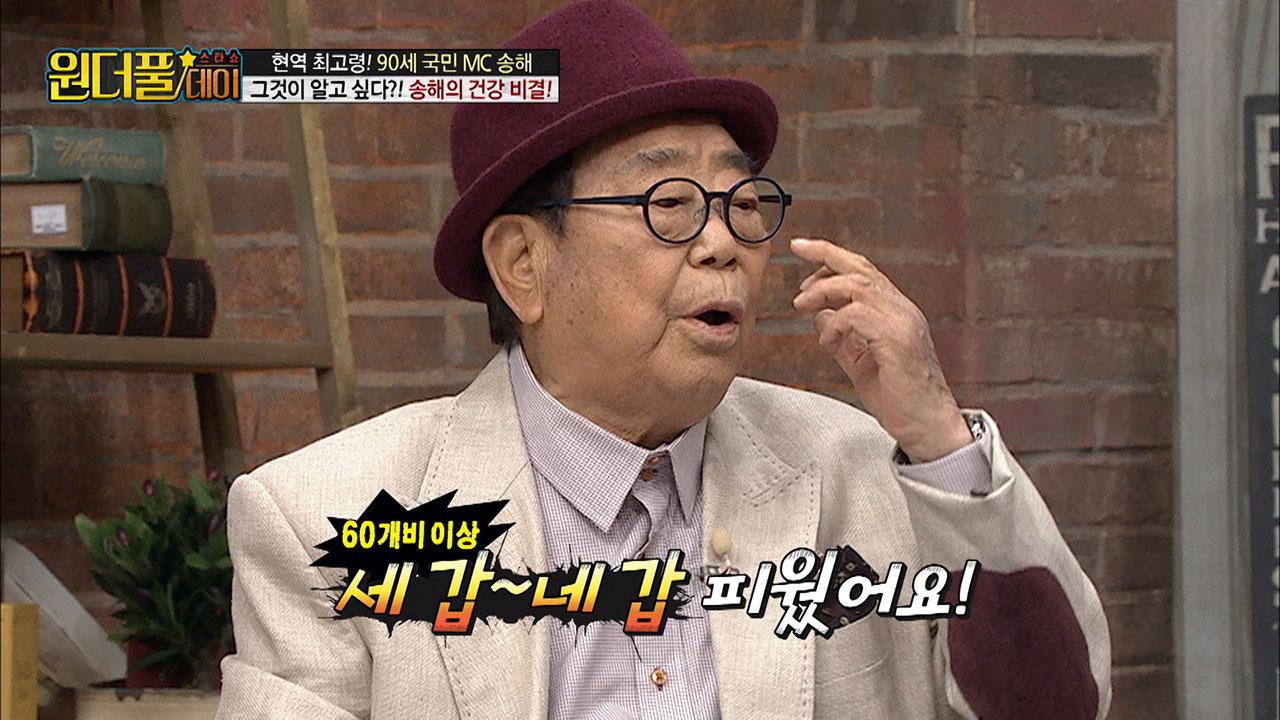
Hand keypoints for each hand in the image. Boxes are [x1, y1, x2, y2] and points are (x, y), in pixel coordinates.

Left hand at [789, 237, 970, 461]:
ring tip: (802, 305)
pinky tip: (827, 342)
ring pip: (858, 286)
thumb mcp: (860, 362)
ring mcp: (903, 323)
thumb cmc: (899, 398)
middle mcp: (902, 310)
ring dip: (824, 290)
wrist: (927, 426)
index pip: (864, 271)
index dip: (832, 256)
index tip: (802, 249)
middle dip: (825, 254)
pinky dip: (835, 323)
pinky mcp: (898, 341)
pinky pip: (858, 316)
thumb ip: (842, 337)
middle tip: (796, 253)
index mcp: (895, 312)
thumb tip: (818, 315)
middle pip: (861, 268)